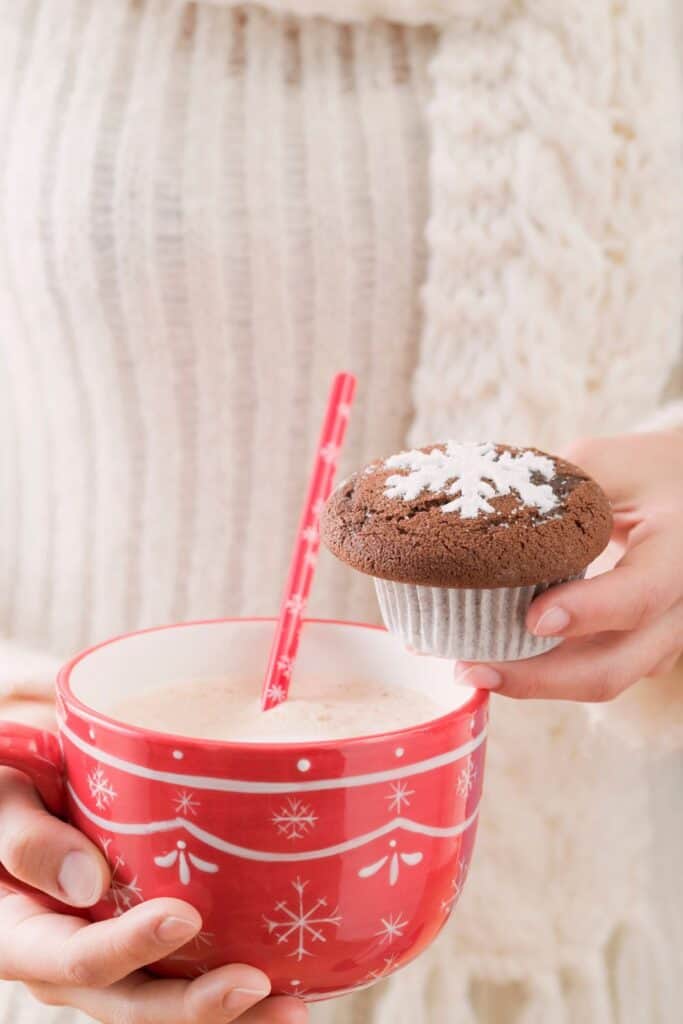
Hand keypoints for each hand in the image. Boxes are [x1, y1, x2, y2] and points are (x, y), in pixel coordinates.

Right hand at [0, 769, 305, 1023]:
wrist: (22, 806)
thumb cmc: (9, 793)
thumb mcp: (2, 802)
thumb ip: (27, 839)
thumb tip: (89, 882)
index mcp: (24, 937)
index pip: (77, 958)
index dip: (131, 945)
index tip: (185, 916)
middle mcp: (68, 968)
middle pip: (134, 1004)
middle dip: (196, 1006)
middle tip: (259, 985)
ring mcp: (110, 967)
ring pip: (167, 1007)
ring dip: (229, 1016)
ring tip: (292, 1008)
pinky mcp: (143, 953)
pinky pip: (185, 980)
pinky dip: (229, 988)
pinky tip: (290, 981)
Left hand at [454, 430, 682, 701]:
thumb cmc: (648, 473)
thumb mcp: (608, 464)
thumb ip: (555, 492)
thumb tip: (476, 519)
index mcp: (678, 552)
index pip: (641, 594)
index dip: (588, 612)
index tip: (533, 618)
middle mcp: (680, 607)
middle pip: (613, 665)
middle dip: (538, 678)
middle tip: (472, 668)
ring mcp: (663, 637)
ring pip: (600, 679)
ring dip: (533, 682)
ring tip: (469, 668)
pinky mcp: (642, 649)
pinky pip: (593, 671)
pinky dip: (545, 672)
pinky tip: (496, 658)